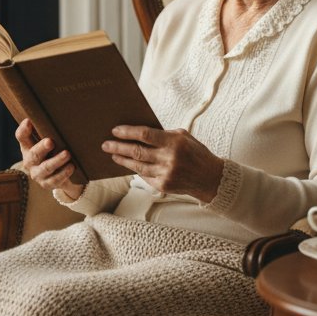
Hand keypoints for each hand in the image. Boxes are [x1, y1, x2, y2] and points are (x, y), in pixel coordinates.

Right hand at [16, 119, 84, 200]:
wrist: (60, 174)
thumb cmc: (54, 151)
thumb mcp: (49, 140)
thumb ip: (49, 130)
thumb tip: (60, 112)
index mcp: (27, 147)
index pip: (21, 137)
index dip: (23, 130)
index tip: (29, 121)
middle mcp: (29, 161)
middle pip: (33, 154)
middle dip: (41, 148)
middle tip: (50, 141)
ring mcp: (37, 174)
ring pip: (45, 168)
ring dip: (56, 161)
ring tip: (67, 154)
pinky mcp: (47, 184)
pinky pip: (55, 180)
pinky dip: (64, 173)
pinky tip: (71, 166)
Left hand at [102, 125, 223, 202]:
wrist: (211, 178)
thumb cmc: (196, 153)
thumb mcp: (184, 137)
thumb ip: (163, 134)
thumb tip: (139, 132)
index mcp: (174, 142)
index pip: (144, 134)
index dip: (127, 132)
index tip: (115, 130)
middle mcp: (169, 158)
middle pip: (136, 151)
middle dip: (117, 147)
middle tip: (105, 144)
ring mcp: (165, 173)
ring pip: (136, 165)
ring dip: (122, 159)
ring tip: (112, 154)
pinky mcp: (163, 185)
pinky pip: (143, 175)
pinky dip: (134, 169)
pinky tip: (127, 164)